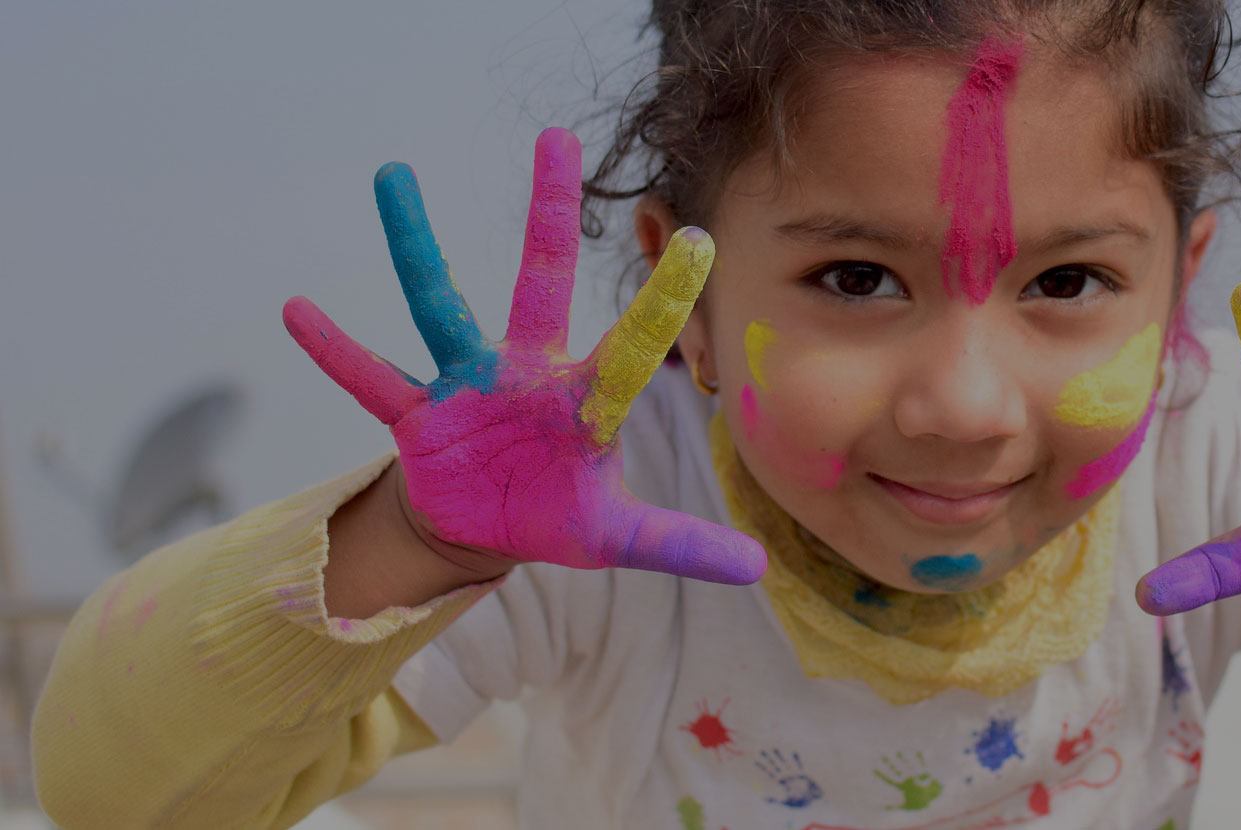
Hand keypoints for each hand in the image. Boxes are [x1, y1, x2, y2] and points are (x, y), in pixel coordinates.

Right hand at [284, 128, 764, 583]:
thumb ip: (681, 543)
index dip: (663, 301)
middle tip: (557, 137)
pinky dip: (334, 350)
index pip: (634, 346)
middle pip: (541, 281)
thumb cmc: (556, 514)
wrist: (484, 527)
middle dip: (550, 214)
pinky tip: (296, 309)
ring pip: (437, 304)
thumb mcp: (617, 538)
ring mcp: (467, 385)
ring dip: (414, 244)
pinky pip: (370, 378)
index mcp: (584, 400)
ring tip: (394, 174)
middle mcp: (527, 373)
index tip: (701, 242)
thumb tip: (758, 568)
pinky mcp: (417, 415)